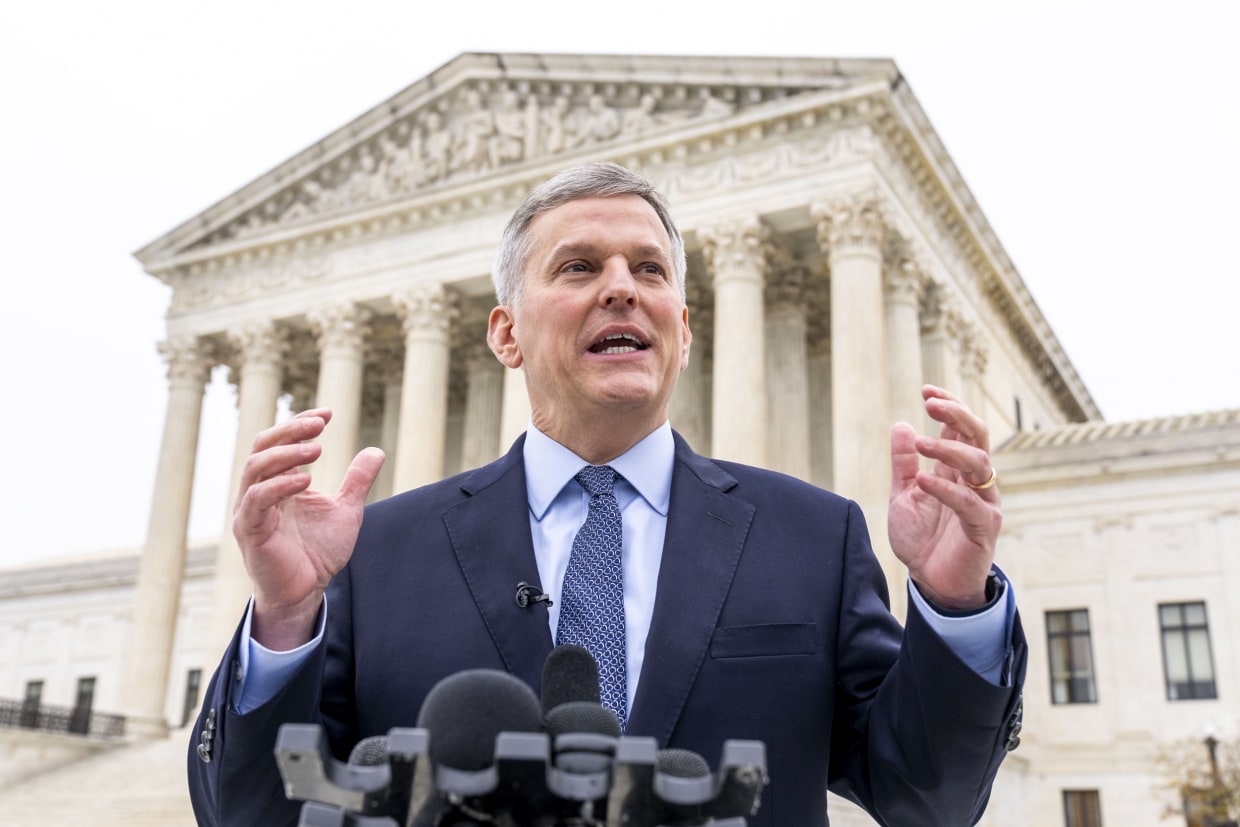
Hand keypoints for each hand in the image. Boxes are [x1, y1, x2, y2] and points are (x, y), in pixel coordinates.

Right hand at [233, 408, 384, 648]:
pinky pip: (256, 500)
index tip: (327, 413)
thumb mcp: (346, 510)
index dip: (300, 423)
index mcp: (278, 482)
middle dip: (290, 430)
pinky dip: (278, 485)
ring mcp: (250, 510)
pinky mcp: (249, 531)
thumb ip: (357, 481)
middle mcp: (258, 491)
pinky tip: (305, 479)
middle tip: (320, 424)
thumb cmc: (319, 552)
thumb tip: (376, 451)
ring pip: (255, 468)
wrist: (306, 591)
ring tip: (317, 450)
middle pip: (262, 447)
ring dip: (285, 454)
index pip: (280, 441)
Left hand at [887, 386, 1001, 609]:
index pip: (961, 428)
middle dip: (957, 414)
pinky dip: (947, 488)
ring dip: (950, 448)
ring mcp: (983, 502)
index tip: (926, 390)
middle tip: (931, 402)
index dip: (949, 405)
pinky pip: (970, 502)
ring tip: (921, 442)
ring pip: (979, 463)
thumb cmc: (923, 540)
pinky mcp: (984, 527)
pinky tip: (924, 479)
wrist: (932, 583)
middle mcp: (975, 481)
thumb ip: (904, 464)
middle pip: (978, 436)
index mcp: (957, 470)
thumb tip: (901, 425)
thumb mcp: (904, 496)